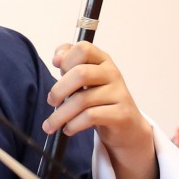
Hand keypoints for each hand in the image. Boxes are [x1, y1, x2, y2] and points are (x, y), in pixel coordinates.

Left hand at [42, 42, 157, 178]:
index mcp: (102, 60)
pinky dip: (74, 125)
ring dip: (61, 115)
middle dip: (58, 90)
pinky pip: (91, 116)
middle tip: (51, 102)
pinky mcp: (121, 114)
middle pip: (80, 73)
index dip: (66, 58)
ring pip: (82, 100)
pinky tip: (68, 129)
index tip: (56, 68)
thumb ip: (71, 63)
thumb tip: (57, 58)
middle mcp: (112, 73)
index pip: (83, 48)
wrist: (127, 126)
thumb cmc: (100, 100)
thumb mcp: (86, 80)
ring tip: (52, 124)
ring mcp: (119, 93)